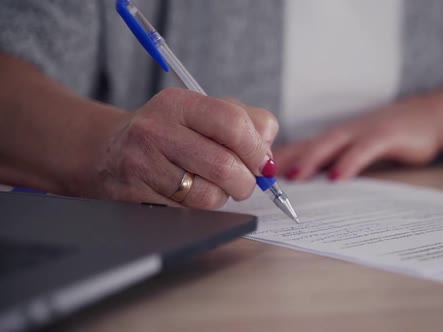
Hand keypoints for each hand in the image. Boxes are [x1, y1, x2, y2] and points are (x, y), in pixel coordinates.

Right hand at [86, 88, 278, 207]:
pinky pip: (186, 213)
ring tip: (213, 186)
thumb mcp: (204, 113)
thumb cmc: (171, 132)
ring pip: (208, 196)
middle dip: (245, 182)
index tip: (264, 164)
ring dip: (222, 198)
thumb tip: (269, 156)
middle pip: (224, 166)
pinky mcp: (133, 195)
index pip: (233, 124)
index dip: (257, 150)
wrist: (109, 150)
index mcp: (179, 103)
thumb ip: (247, 122)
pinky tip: (190, 194)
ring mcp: (141, 164)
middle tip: (243, 182)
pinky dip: (199, 210)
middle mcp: (155, 130)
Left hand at [274, 96, 442, 180]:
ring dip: (310, 160)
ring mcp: (363, 132)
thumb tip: (305, 182)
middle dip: (283, 160)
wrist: (430, 117)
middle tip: (260, 176)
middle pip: (307, 145)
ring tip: (292, 178)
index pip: (299, 148)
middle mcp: (343, 133)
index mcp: (334, 138)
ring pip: (330, 145)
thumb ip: (333, 162)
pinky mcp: (385, 136)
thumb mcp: (357, 149)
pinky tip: (337, 178)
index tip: (252, 175)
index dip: (275, 161)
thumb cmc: (388, 136)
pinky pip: (363, 150)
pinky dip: (349, 163)